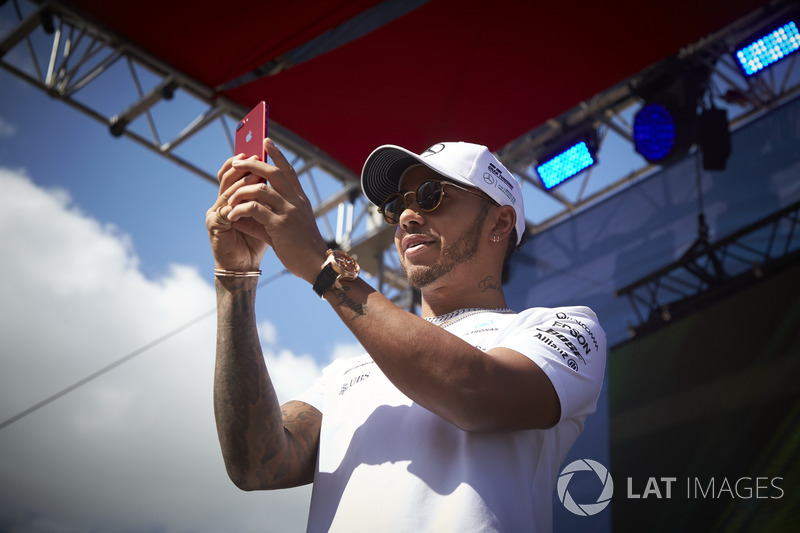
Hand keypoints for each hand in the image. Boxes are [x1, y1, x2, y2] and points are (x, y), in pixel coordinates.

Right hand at [206, 154, 270, 271]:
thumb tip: (284, 176)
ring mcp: (214, 212)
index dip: (246, 160)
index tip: (260, 147)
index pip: (235, 172)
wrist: (246, 266)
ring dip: (241, 181)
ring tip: (254, 173)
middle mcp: (221, 202)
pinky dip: (236, 201)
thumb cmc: (259, 242)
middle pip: (227, 176)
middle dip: (242, 165)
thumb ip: (269, 198)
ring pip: (226, 190)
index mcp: (233, 198)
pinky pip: (224, 208)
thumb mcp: (267, 215)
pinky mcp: (213, 224)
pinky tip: (246, 194)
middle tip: (254, 155)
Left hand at [224, 138, 328, 282]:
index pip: (288, 170)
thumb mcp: (287, 228)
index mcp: (300, 199)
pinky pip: (255, 210)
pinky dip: (240, 210)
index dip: (276, 154)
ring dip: (240, 191)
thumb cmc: (302, 248)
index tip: (265, 141)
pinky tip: (232, 215)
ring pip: (260, 189)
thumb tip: (241, 212)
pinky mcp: (280, 225)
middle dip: (253, 164)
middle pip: (273, 173)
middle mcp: (296, 201)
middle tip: (236, 162)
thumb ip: (266, 217)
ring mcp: (289, 212)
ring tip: (228, 200)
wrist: (317, 265)